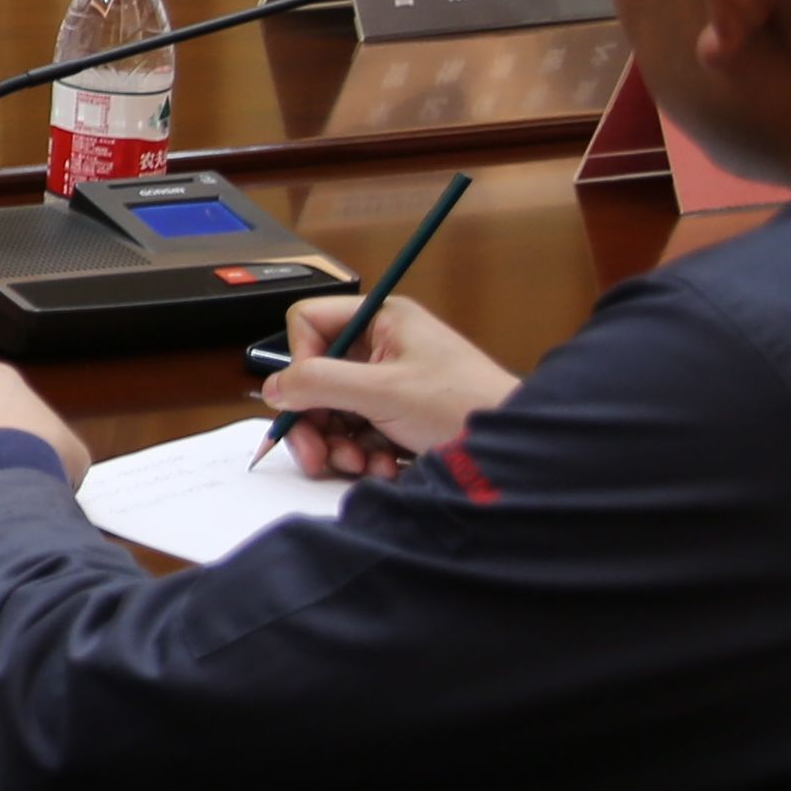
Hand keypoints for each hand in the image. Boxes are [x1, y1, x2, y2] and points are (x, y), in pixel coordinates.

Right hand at [258, 291, 513, 476]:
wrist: (518, 452)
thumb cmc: (465, 406)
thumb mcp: (384, 391)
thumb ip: (320, 383)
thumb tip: (273, 387)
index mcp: (382, 320)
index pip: (309, 323)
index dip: (300, 361)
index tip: (308, 396)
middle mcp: (383, 347)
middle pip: (316, 375)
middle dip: (314, 419)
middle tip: (315, 455)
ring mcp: (392, 383)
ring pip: (334, 409)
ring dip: (338, 443)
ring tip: (359, 466)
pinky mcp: (400, 416)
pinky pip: (359, 432)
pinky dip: (362, 454)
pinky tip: (383, 469)